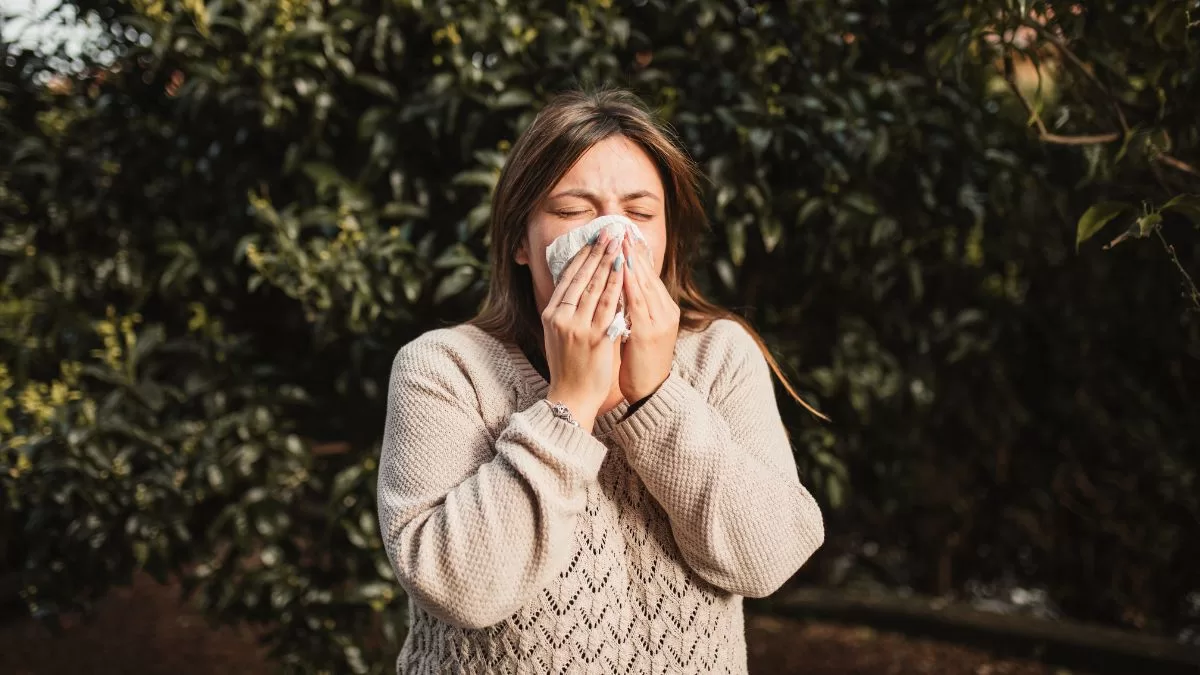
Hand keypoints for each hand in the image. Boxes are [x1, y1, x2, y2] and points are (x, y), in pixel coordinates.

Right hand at [542, 231, 625, 430]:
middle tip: (609, 231)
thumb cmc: (568, 366)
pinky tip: (624, 270)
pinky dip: (617, 285)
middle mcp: (561, 317)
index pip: (567, 277)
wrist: (571, 396)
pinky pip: (608, 306)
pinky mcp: (594, 337)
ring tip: (619, 243)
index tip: (593, 238)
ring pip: (595, 287)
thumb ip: (567, 311)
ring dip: (609, 261)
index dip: (581, 255)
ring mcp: (577, 326)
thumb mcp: (558, 334)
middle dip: (597, 251)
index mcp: (551, 314)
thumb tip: (578, 287)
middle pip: (581, 277)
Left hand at [619, 235, 679, 402]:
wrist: (651, 392)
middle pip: (648, 274)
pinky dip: (630, 284)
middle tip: (620, 228)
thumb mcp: (639, 330)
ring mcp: (659, 321)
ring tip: (620, 241)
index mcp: (663, 310)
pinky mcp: (650, 332)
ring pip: (644, 284)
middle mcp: (665, 311)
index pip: (649, 275)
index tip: (624, 235)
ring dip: (631, 261)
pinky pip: (638, 302)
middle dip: (633, 250)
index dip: (637, 254)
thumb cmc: (640, 363)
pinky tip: (621, 269)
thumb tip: (618, 287)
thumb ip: (633, 309)